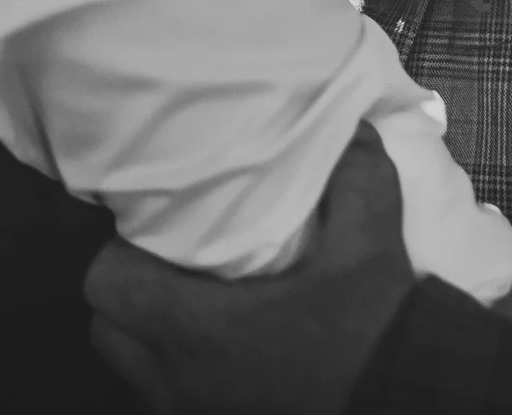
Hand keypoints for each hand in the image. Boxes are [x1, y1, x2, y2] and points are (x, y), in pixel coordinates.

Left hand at [85, 124, 415, 414]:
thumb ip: (354, 176)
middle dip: (131, 291)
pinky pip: (166, 394)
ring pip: (132, 366)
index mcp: (195, 329)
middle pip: (108, 327)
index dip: (126, 251)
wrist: (404, 399)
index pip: (108, 281)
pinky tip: (226, 349)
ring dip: (150, 334)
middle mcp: (176, 380)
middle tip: (178, 264)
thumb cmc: (371, 332)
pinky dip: (178, 370)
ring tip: (199, 304)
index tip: (167, 232)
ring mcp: (189, 412)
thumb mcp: (371, 244)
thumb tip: (346, 125)